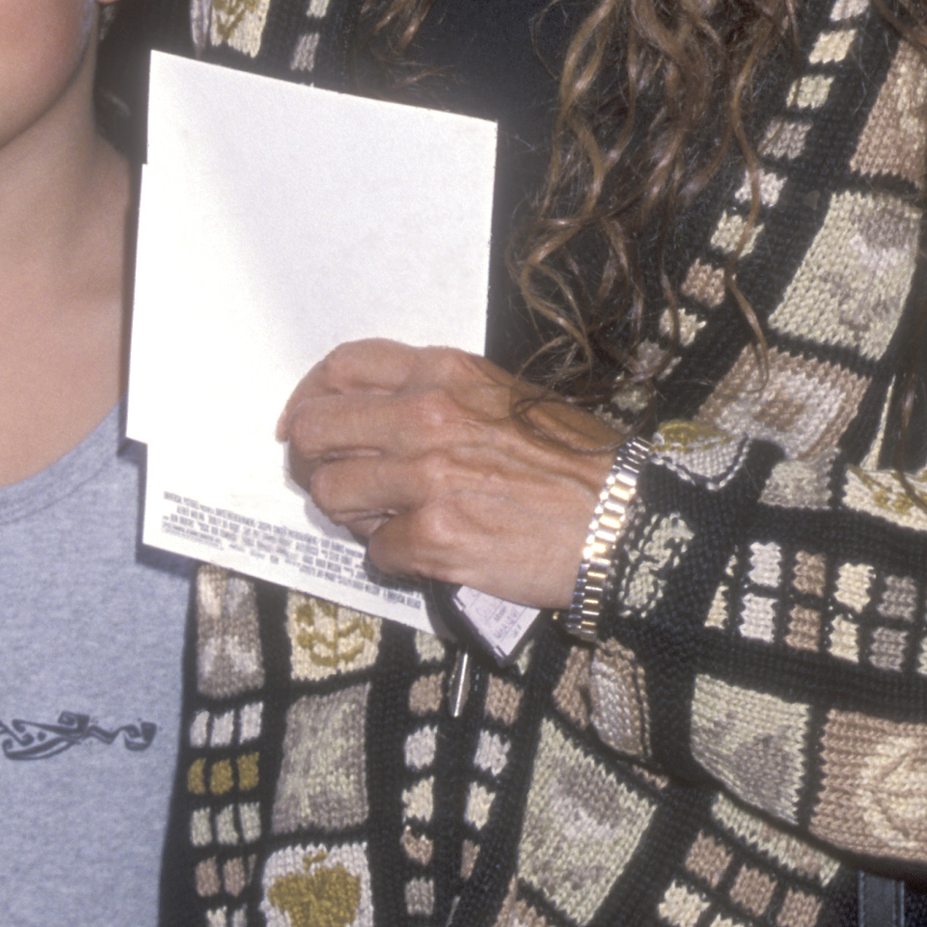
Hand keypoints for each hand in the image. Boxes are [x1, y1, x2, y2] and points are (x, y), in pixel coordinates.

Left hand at [280, 341, 618, 610]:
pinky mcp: (435, 538)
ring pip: (332, 494)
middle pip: (316, 431)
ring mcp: (427, 478)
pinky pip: (376, 552)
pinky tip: (427, 553)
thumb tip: (373, 416)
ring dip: (350, 515)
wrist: (622, 521)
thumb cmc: (574, 462)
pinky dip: (394, 559)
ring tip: (387, 521)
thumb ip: (437, 395)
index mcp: (443, 374)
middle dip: (312, 461)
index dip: (309, 398)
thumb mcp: (504, 396)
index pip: (342, 368)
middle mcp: (427, 417)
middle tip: (332, 482)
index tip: (303, 422)